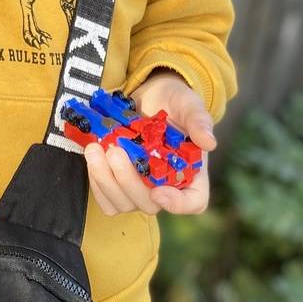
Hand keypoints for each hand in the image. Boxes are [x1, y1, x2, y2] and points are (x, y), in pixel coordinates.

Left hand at [84, 71, 215, 218]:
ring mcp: (141, 188)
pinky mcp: (119, 185)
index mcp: (191, 174)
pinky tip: (92, 157)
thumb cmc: (175, 103)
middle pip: (149, 204)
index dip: (176, 204)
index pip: (193, 202)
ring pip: (123, 203)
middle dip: (127, 180)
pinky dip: (96, 182)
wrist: (150, 97)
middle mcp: (167, 187)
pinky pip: (106, 199)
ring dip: (106, 180)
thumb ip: (199, 120)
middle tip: (115, 150)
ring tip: (95, 149)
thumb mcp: (189, 105)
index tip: (158, 191)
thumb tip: (209, 142)